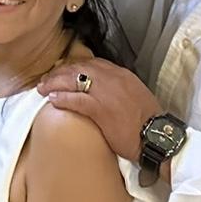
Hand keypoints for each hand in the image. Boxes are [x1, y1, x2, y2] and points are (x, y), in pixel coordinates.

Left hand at [38, 56, 159, 162]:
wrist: (157, 138)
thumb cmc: (148, 123)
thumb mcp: (136, 97)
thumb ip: (119, 90)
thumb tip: (104, 92)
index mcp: (122, 75)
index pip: (92, 63)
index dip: (74, 67)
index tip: (63, 72)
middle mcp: (113, 79)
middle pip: (79, 68)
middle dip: (59, 73)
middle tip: (47, 80)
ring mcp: (106, 93)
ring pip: (74, 80)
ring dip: (55, 83)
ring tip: (43, 89)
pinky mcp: (101, 109)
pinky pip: (76, 99)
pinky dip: (62, 98)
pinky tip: (52, 99)